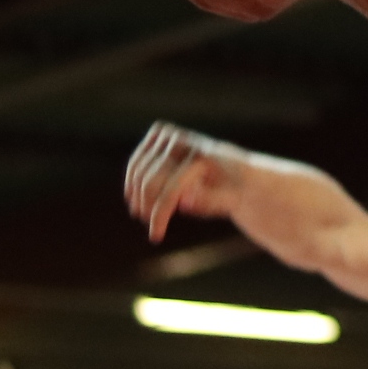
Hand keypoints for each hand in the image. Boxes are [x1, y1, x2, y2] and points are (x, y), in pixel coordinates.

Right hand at [124, 121, 247, 240]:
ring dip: (136, 196)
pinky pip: (137, 160)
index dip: (160, 214)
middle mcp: (187, 141)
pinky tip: (134, 198)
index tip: (155, 235)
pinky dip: (132, 181)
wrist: (235, 170)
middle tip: (150, 224)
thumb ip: (209, 201)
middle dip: (147, 206)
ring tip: (142, 214)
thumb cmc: (234, 190)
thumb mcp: (229, 201)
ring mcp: (172, 134)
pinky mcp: (160, 132)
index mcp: (206, 158)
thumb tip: (184, 200)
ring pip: (139, 171)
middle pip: (151, 181)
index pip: (172, 189)